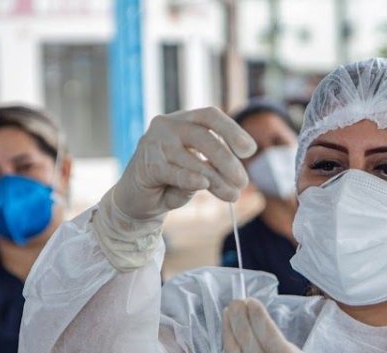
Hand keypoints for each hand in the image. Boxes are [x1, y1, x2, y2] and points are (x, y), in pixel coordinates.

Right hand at [112, 107, 256, 219]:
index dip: (233, 130)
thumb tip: (236, 178)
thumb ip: (212, 168)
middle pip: (204, 136)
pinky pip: (174, 172)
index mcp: (183, 120)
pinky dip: (190, 179)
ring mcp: (154, 143)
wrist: (136, 201)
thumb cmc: (170, 183)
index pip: (210, 116)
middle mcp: (167, 126)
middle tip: (243, 182)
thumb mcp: (197, 173)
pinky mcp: (147, 164)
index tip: (250, 151)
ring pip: (192, 158)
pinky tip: (203, 185)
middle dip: (227, 160)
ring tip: (231, 195)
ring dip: (215, 179)